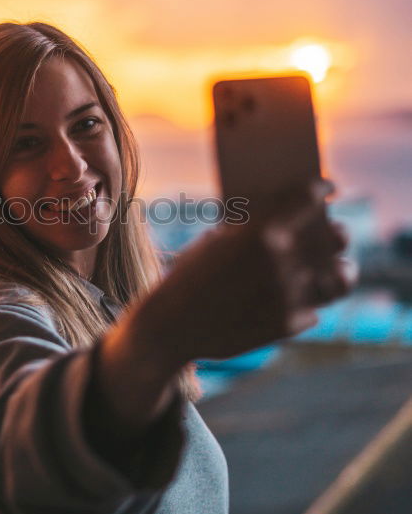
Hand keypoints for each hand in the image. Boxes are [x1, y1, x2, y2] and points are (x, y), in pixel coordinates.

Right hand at [155, 178, 357, 360]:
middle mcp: (282, 261)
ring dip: (342, 271)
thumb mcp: (217, 242)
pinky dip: (307, 301)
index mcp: (262, 231)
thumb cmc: (188, 278)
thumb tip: (288, 221)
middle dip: (336, 231)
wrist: (171, 327)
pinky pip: (314, 308)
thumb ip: (254, 230)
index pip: (308, 196)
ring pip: (341, 279)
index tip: (327, 186)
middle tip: (335, 231)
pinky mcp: (289, 325)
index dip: (321, 187)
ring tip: (340, 269)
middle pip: (335, 237)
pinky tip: (299, 297)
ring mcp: (289, 296)